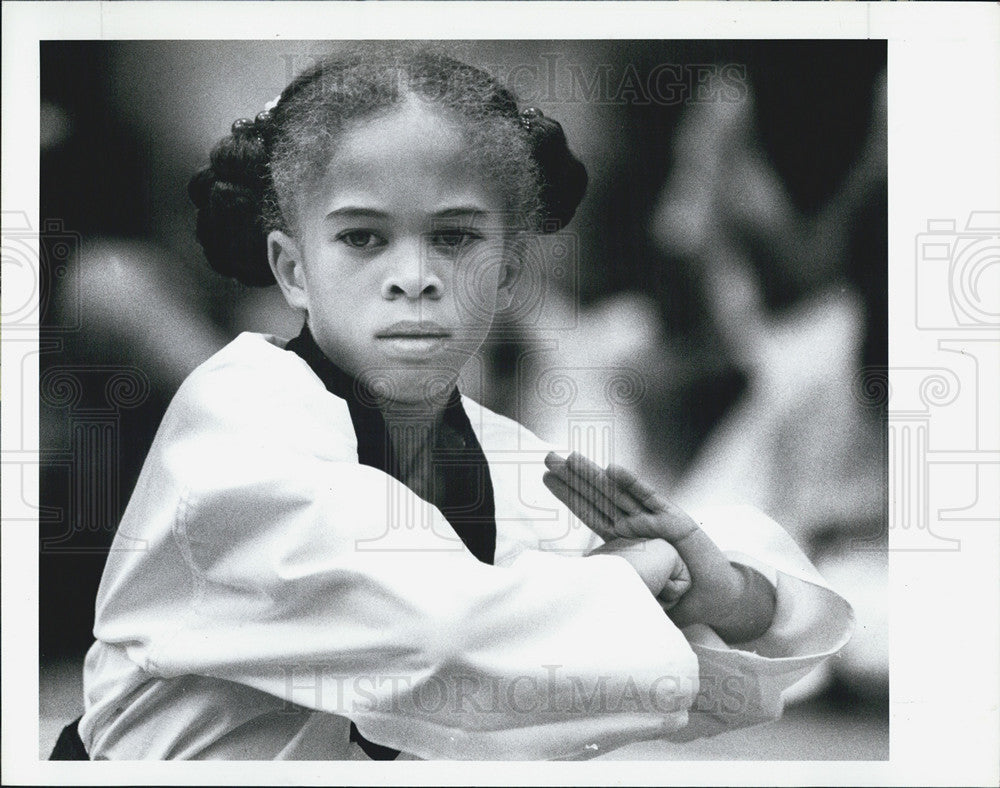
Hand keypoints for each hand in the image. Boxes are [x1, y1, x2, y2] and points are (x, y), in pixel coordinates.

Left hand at [543, 451, 774, 641]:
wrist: (716, 598)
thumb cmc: (677, 598)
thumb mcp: (639, 593)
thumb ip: (617, 590)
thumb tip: (580, 604)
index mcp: (624, 539)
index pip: (591, 512)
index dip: (570, 495)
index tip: (546, 478)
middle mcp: (636, 524)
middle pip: (599, 497)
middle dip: (574, 478)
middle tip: (548, 458)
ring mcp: (654, 519)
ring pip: (619, 493)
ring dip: (595, 475)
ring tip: (571, 458)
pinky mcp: (676, 520)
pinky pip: (651, 499)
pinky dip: (633, 484)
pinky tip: (613, 470)